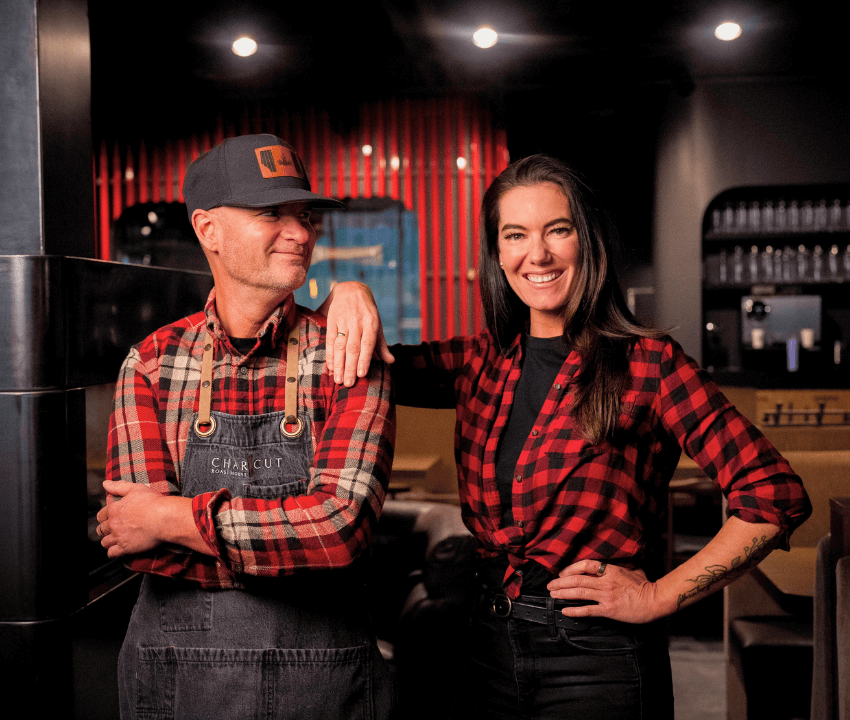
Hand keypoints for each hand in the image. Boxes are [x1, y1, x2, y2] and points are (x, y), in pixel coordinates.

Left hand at [96, 480, 167, 557]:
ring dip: (108, 541)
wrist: (164, 517)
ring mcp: (119, 536)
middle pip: (101, 529)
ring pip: (105, 542)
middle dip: (105, 529)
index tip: (109, 518)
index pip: (101, 515)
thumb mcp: (136, 489)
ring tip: (114, 540)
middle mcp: (114, 524)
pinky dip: (113, 552)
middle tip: (112, 529)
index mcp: (114, 509)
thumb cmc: (153, 502)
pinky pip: (112, 553)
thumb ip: (119, 486)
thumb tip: (105, 483)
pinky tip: (117, 550)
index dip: (104, 517)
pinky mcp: (126, 548)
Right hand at [319, 281, 394, 385]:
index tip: (362, 374)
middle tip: (348, 383)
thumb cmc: (367, 312)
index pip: (368, 344)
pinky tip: (330, 366)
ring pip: (340, 345)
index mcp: (371, 323)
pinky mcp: (332, 320)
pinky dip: (330, 354)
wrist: (351, 289)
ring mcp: (344, 320)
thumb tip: (391, 361)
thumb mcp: (377, 325)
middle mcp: (358, 322)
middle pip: (353, 348)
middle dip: (350, 367)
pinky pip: (330, 339)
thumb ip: (382, 345)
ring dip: (338, 364)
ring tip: (338, 379)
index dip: (365, 359)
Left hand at [547, 559, 668, 624]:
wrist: (655, 600)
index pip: (585, 565)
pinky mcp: (609, 609)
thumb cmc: (645, 586)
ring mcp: (606, 595)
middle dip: (561, 582)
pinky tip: (565, 611)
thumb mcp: (632, 570)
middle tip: (550, 585)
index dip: (571, 568)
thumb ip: (619, 568)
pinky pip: (588, 609)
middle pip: (577, 579)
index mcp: (610, 570)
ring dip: (563, 594)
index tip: (562, 573)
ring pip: (579, 593)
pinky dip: (575, 610)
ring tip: (553, 595)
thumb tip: (612, 566)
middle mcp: (606, 581)